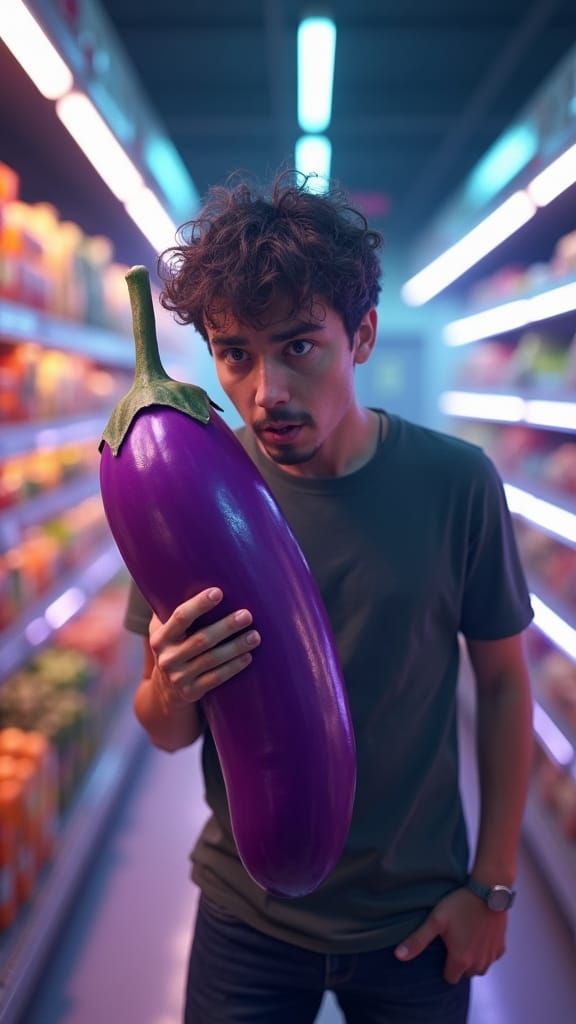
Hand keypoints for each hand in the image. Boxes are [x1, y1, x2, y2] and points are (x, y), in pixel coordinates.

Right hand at [149, 587, 260, 711]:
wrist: (164, 690)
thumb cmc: (174, 646)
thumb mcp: (164, 629)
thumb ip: (172, 606)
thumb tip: (196, 570)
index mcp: (160, 636)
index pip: (180, 617)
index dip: (199, 604)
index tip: (219, 592)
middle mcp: (167, 657)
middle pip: (201, 640)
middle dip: (226, 626)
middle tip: (247, 614)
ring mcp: (178, 677)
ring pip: (211, 660)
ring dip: (235, 647)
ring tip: (255, 636)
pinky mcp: (191, 692)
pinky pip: (215, 679)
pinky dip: (233, 668)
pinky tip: (248, 657)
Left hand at [394, 887, 506, 983]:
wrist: (489, 892)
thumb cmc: (459, 905)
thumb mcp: (435, 920)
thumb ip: (417, 940)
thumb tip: (398, 956)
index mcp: (461, 960)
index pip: (449, 978)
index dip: (444, 968)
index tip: (441, 952)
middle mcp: (478, 964)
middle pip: (465, 974)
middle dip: (458, 964)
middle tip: (452, 943)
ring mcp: (492, 957)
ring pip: (480, 968)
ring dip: (472, 960)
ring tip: (465, 939)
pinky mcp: (501, 947)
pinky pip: (491, 957)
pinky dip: (485, 952)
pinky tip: (479, 936)